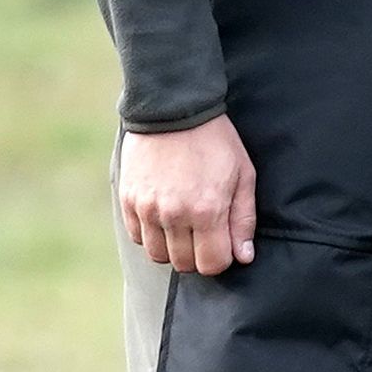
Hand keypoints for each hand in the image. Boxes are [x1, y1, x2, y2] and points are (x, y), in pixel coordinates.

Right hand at [118, 115, 256, 274]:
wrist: (172, 107)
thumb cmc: (215, 142)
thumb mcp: (243, 176)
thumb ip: (243, 220)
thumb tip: (243, 257)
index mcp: (206, 211)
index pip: (211, 264)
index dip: (221, 259)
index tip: (224, 243)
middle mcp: (173, 214)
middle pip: (183, 264)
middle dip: (198, 256)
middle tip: (205, 235)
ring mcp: (146, 207)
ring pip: (158, 255)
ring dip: (173, 249)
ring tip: (184, 228)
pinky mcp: (128, 197)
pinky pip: (136, 236)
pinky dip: (151, 235)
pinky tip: (164, 219)